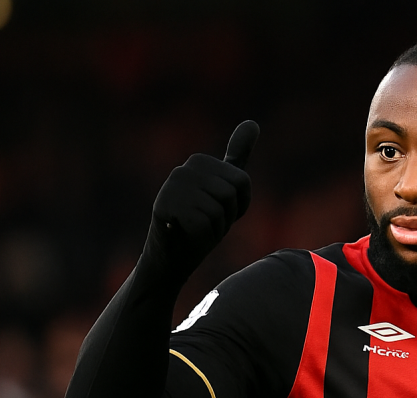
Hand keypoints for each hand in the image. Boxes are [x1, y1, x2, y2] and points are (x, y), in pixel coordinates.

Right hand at [147, 120, 258, 277]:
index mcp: (199, 162)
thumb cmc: (202, 224)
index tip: (220, 211)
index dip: (239, 205)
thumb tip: (253, 122)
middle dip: (227, 216)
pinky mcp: (164, 207)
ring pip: (219, 209)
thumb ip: (237, 156)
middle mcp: (183, 170)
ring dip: (215, 228)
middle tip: (207, 222)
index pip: (243, 182)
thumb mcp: (225, 190)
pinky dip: (202, 236)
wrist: (172, 257)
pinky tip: (186, 234)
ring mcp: (171, 188)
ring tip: (197, 228)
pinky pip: (204, 222)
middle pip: (232, 193)